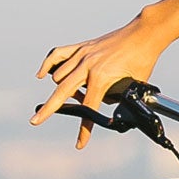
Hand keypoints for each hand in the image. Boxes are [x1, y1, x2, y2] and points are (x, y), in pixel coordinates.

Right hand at [35, 0, 178, 144]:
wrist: (143, 34)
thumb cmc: (142, 60)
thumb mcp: (132, 85)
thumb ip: (114, 97)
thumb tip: (102, 106)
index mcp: (101, 76)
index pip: (89, 108)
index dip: (84, 129)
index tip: (80, 144)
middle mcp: (88, 65)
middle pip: (62, 91)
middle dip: (48, 109)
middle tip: (35, 121)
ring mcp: (82, 54)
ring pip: (58, 76)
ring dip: (63, 89)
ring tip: (79, 94)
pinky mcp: (81, 47)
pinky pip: (57, 55)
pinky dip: (47, 65)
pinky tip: (42, 75)